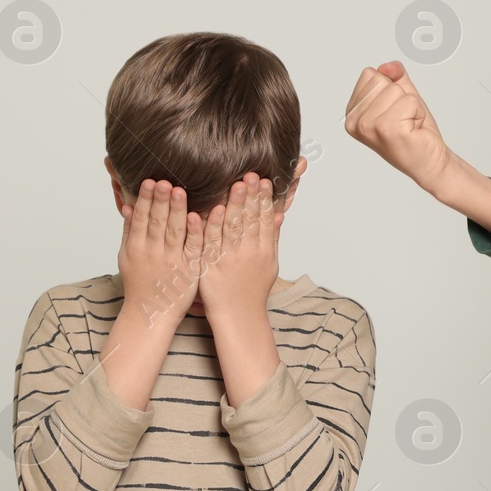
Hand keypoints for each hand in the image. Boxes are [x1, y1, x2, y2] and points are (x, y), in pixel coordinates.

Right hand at [117, 179, 203, 326]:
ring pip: (174, 232)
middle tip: (164, 180)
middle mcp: (152, 253)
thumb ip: (129, 231)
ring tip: (179, 190)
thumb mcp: (127, 257)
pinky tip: (197, 217)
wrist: (151, 314)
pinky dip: (195, 232)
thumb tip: (128, 206)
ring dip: (176, 210)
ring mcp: (171, 261)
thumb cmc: (140, 284)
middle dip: (160, 200)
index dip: (145, 199)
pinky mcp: (189, 269)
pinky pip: (192, 248)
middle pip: (156, 222)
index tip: (149, 181)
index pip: (141, 218)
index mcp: (136, 248)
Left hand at [197, 173, 282, 320]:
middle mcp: (249, 253)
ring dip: (235, 204)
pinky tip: (213, 209)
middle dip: (252, 196)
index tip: (266, 181)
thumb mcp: (270, 264)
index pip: (266, 220)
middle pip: (251, 220)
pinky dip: (212, 225)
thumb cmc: (253, 291)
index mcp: (264, 251)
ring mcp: (230, 258)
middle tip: (252, 174)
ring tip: (237, 184)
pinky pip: (211, 242)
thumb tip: (280, 215)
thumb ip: (273, 238)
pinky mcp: (211, 265)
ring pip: (233, 227)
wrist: (238, 316)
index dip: (265, 199)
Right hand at [344, 60, 452, 191]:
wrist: (429, 161)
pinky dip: (417, 113)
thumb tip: (388, 66)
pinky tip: (413, 129)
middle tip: (404, 119)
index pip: (369, 74)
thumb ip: (394, 76)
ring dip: (410, 106)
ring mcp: (369, 126)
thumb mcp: (402, 96)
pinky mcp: (387, 129)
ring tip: (408, 124)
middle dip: (400, 96)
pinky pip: (409, 101)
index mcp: (353, 112)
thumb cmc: (414, 132)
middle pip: (381, 80)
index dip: (389, 88)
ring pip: (396, 90)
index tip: (394, 111)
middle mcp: (355, 121)